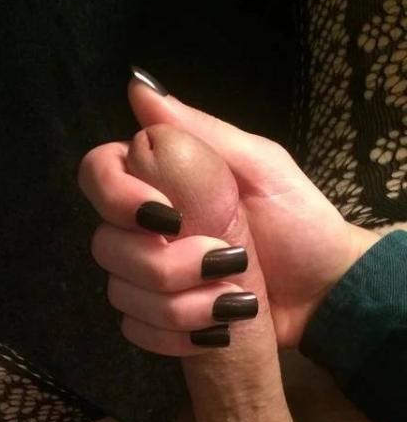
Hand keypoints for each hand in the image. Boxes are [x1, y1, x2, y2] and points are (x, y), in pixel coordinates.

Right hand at [80, 73, 378, 349]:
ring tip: (234, 303)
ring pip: (120, 293)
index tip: (165, 218)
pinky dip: (174, 336)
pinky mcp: (158, 321)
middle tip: (224, 260)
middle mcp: (140, 228)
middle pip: (104, 244)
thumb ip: (199, 131)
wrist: (323, 290)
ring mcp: (145, 278)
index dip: (116, 198)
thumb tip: (138, 85)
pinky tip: (214, 332)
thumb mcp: (259, 166)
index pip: (97, 175)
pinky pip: (136, 330)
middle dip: (165, 265)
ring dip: (180, 306)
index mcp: (157, 181)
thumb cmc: (297, 220)